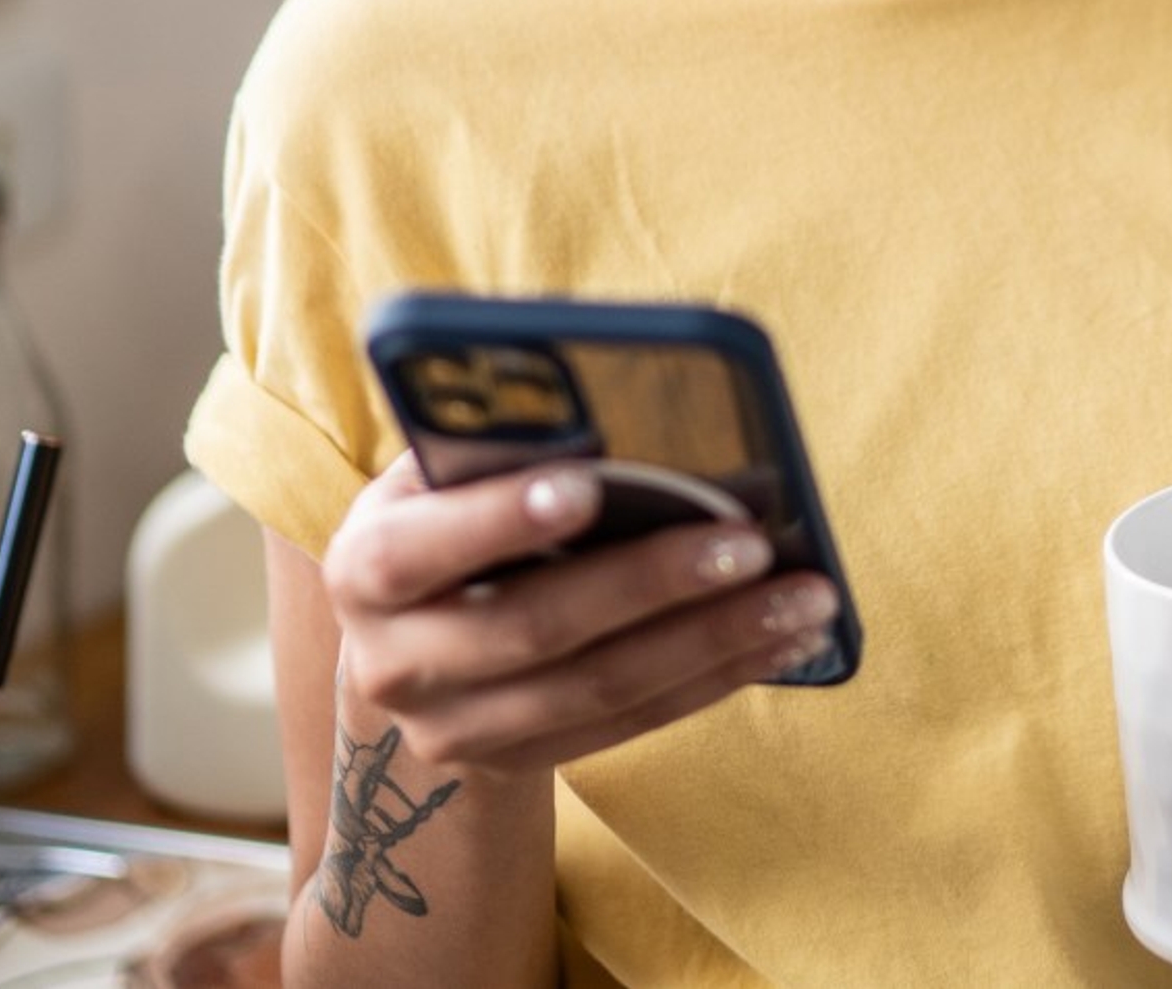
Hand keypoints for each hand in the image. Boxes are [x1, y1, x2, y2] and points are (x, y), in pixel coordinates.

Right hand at [322, 453, 841, 776]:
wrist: (405, 652)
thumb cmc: (443, 523)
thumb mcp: (437, 479)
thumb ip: (497, 448)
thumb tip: (608, 405)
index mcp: (366, 570)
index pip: (423, 549)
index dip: (498, 519)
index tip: (587, 486)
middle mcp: (396, 665)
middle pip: (536, 627)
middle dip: (652, 581)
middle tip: (752, 541)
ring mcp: (457, 730)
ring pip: (601, 687)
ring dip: (715, 640)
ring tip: (804, 595)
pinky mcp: (520, 765)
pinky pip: (633, 723)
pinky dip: (717, 678)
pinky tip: (784, 639)